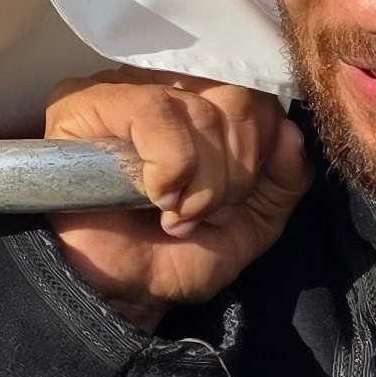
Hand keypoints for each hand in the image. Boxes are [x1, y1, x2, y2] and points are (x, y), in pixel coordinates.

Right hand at [40, 72, 309, 329]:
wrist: (125, 292)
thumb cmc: (179, 252)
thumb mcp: (254, 219)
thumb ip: (285, 178)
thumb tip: (291, 134)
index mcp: (208, 102)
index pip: (261, 94)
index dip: (262, 150)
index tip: (235, 200)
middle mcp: (167, 84)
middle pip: (239, 96)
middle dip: (235, 170)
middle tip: (204, 212)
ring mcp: (123, 87)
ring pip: (201, 109)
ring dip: (202, 180)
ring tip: (176, 213)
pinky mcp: (84, 101)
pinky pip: (155, 112)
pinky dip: (169, 166)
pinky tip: (154, 198)